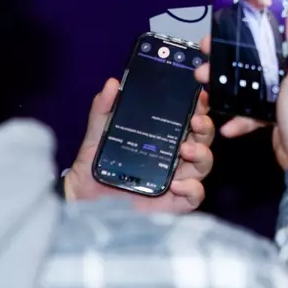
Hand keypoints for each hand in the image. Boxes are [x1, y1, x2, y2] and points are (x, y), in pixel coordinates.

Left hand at [65, 78, 214, 210]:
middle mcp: (174, 157)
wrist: (81, 202)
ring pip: (204, 165)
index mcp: (163, 138)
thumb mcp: (96, 136)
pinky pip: (195, 196)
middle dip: (205, 128)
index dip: (199, 107)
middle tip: (196, 121)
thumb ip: (103, 110)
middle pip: (203, 139)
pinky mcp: (173, 204)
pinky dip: (192, 188)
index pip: (189, 119)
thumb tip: (111, 83)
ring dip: (201, 154)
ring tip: (185, 150)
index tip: (199, 96)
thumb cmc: (93, 168)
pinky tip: (176, 184)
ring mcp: (177, 180)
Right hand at [211, 0, 287, 169]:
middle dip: (231, 55)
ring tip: (205, 83)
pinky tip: (228, 122)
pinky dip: (239, 114)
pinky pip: (253, 106)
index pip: (282, 27)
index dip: (255, 23)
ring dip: (228, 83)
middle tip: (207, 52)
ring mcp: (287, 90)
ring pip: (252, 79)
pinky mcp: (277, 110)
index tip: (230, 23)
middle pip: (260, 53)